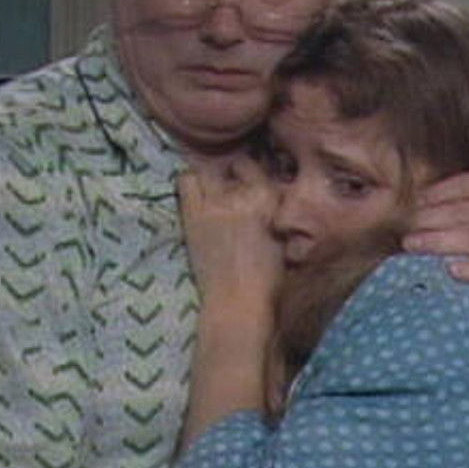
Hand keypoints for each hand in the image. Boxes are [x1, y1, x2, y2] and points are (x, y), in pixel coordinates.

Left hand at [177, 156, 281, 448]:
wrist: (239, 305)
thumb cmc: (268, 282)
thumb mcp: (282, 239)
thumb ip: (274, 211)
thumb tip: (265, 196)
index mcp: (272, 200)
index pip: (256, 164)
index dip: (249, 170)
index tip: (245, 178)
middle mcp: (245, 194)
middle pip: (233, 162)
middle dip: (230, 170)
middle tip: (227, 185)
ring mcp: (217, 202)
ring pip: (207, 168)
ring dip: (209, 176)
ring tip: (210, 189)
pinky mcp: (194, 214)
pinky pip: (187, 181)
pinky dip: (189, 183)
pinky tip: (195, 196)